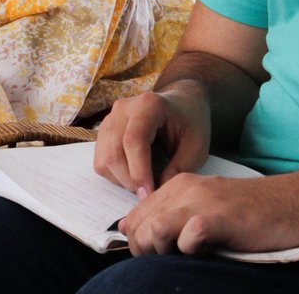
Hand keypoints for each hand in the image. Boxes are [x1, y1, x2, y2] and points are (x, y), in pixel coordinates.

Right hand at [94, 84, 210, 196]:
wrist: (181, 105)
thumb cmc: (190, 123)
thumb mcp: (197, 145)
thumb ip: (180, 168)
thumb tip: (157, 193)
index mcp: (148, 105)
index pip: (134, 140)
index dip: (139, 171)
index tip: (149, 194)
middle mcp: (123, 108)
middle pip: (114, 152)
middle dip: (130, 180)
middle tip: (150, 193)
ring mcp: (110, 118)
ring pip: (104, 159)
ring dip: (122, 180)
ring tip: (144, 183)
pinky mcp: (104, 131)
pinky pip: (101, 160)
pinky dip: (115, 175)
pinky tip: (134, 174)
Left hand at [119, 171, 298, 255]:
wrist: (294, 203)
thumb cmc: (252, 214)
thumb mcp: (205, 209)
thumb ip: (173, 218)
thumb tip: (136, 235)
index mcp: (178, 186)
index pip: (135, 217)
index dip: (139, 242)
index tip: (157, 255)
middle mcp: (185, 188)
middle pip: (140, 226)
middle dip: (147, 251)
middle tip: (171, 260)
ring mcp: (203, 200)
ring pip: (156, 228)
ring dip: (163, 251)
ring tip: (185, 256)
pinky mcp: (221, 216)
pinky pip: (189, 236)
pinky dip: (191, 250)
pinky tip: (206, 250)